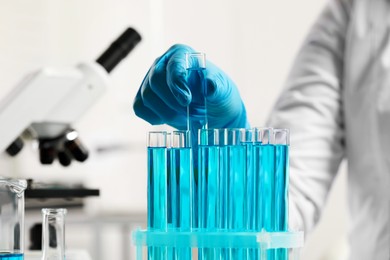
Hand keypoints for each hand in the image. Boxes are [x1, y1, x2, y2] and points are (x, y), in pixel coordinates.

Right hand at [133, 44, 248, 129]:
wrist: (212, 112)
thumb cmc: (217, 96)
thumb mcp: (223, 91)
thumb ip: (216, 87)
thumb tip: (210, 84)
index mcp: (181, 54)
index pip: (173, 65)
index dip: (177, 84)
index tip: (186, 100)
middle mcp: (162, 63)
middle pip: (154, 80)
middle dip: (171, 102)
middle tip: (189, 114)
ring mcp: (150, 80)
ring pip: (146, 96)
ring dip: (166, 112)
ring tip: (184, 118)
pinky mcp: (145, 97)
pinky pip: (139, 108)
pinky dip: (154, 117)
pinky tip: (170, 118)